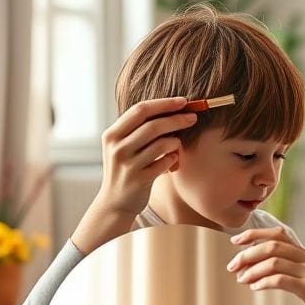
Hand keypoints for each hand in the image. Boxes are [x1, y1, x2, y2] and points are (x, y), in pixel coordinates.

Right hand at [72, 97, 197, 254]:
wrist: (115, 203)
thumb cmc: (126, 168)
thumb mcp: (123, 146)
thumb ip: (139, 129)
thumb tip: (172, 109)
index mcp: (112, 134)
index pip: (140, 110)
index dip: (164, 103)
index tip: (183, 101)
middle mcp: (117, 148)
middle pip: (153, 125)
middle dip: (176, 119)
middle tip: (193, 118)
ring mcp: (127, 165)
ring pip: (162, 144)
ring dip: (176, 142)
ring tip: (177, 146)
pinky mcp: (139, 180)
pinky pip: (165, 163)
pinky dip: (173, 159)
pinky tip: (172, 161)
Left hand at [228, 229, 304, 304]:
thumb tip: (283, 281)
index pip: (282, 235)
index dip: (257, 236)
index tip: (238, 242)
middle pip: (274, 243)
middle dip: (247, 252)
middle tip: (232, 265)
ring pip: (274, 259)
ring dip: (252, 268)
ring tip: (240, 278)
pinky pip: (280, 278)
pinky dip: (263, 281)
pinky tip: (254, 288)